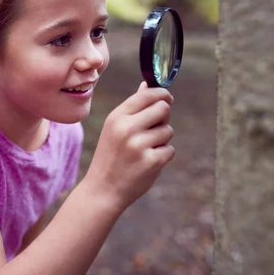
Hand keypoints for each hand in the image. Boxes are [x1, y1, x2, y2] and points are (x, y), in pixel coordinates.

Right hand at [84, 81, 174, 211]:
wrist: (103, 189)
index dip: (162, 94)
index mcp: (117, 117)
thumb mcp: (114, 127)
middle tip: (154, 128)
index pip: (147, 95)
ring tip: (144, 150)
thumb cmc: (110, 155)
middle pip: (163, 108)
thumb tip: (147, 84)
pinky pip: (170, 150)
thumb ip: (133, 106)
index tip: (167, 98)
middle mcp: (127, 128)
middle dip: (163, 117)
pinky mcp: (152, 162)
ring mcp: (139, 145)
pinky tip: (146, 163)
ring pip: (168, 130)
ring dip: (162, 140)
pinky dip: (162, 156)